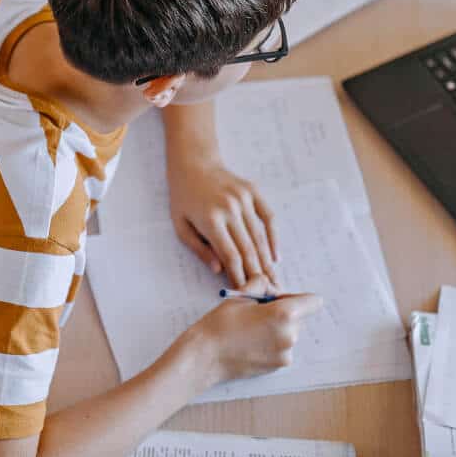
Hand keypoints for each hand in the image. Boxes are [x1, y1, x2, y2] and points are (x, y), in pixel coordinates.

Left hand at [167, 159, 278, 288]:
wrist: (194, 163)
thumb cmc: (184, 198)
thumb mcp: (181, 225)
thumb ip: (199, 249)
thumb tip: (218, 269)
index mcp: (210, 219)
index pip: (230, 255)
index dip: (239, 276)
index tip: (245, 291)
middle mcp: (230, 209)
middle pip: (248, 248)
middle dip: (257, 274)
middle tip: (266, 293)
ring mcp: (244, 199)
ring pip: (259, 236)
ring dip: (267, 261)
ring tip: (273, 280)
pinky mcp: (253, 192)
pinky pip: (268, 217)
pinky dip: (273, 237)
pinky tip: (275, 255)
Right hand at [183, 294, 323, 385]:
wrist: (205, 356)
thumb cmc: (221, 324)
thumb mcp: (242, 295)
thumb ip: (263, 284)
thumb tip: (273, 288)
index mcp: (285, 314)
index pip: (314, 302)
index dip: (299, 298)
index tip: (282, 299)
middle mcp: (290, 335)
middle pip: (300, 318)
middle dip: (284, 313)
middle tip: (258, 313)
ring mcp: (285, 354)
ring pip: (290, 333)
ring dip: (278, 329)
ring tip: (251, 329)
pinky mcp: (278, 366)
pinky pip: (282, 348)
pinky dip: (272, 344)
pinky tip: (251, 343)